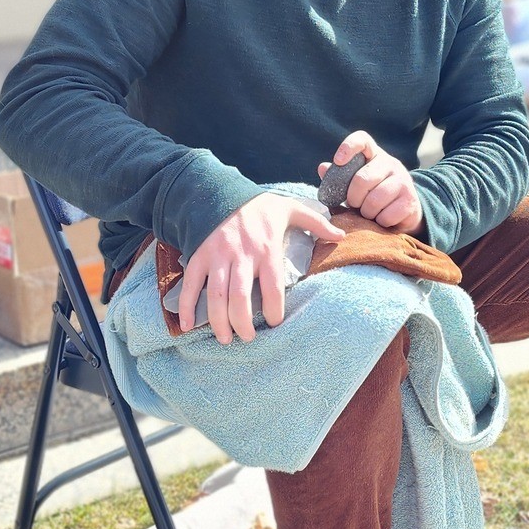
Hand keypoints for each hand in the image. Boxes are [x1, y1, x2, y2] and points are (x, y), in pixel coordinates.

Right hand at [179, 192, 343, 343]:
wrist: (220, 189)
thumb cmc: (258, 205)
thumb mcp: (290, 208)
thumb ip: (316, 223)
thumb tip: (341, 235)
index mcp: (267, 248)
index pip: (272, 287)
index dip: (274, 309)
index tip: (275, 322)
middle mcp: (241, 255)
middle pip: (241, 298)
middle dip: (243, 323)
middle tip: (248, 337)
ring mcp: (217, 256)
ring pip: (216, 295)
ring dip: (219, 321)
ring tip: (226, 338)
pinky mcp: (199, 256)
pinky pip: (191, 284)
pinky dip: (186, 306)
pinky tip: (187, 325)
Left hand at [320, 131, 425, 234]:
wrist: (406, 210)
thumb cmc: (374, 194)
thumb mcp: (356, 183)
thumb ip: (339, 177)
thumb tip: (322, 168)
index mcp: (374, 155)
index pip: (362, 140)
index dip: (348, 147)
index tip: (338, 161)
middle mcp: (391, 163)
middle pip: (362, 179)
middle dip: (353, 198)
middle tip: (354, 205)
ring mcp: (403, 180)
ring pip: (374, 200)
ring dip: (366, 213)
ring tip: (369, 213)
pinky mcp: (410, 200)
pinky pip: (386, 215)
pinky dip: (380, 222)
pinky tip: (382, 219)